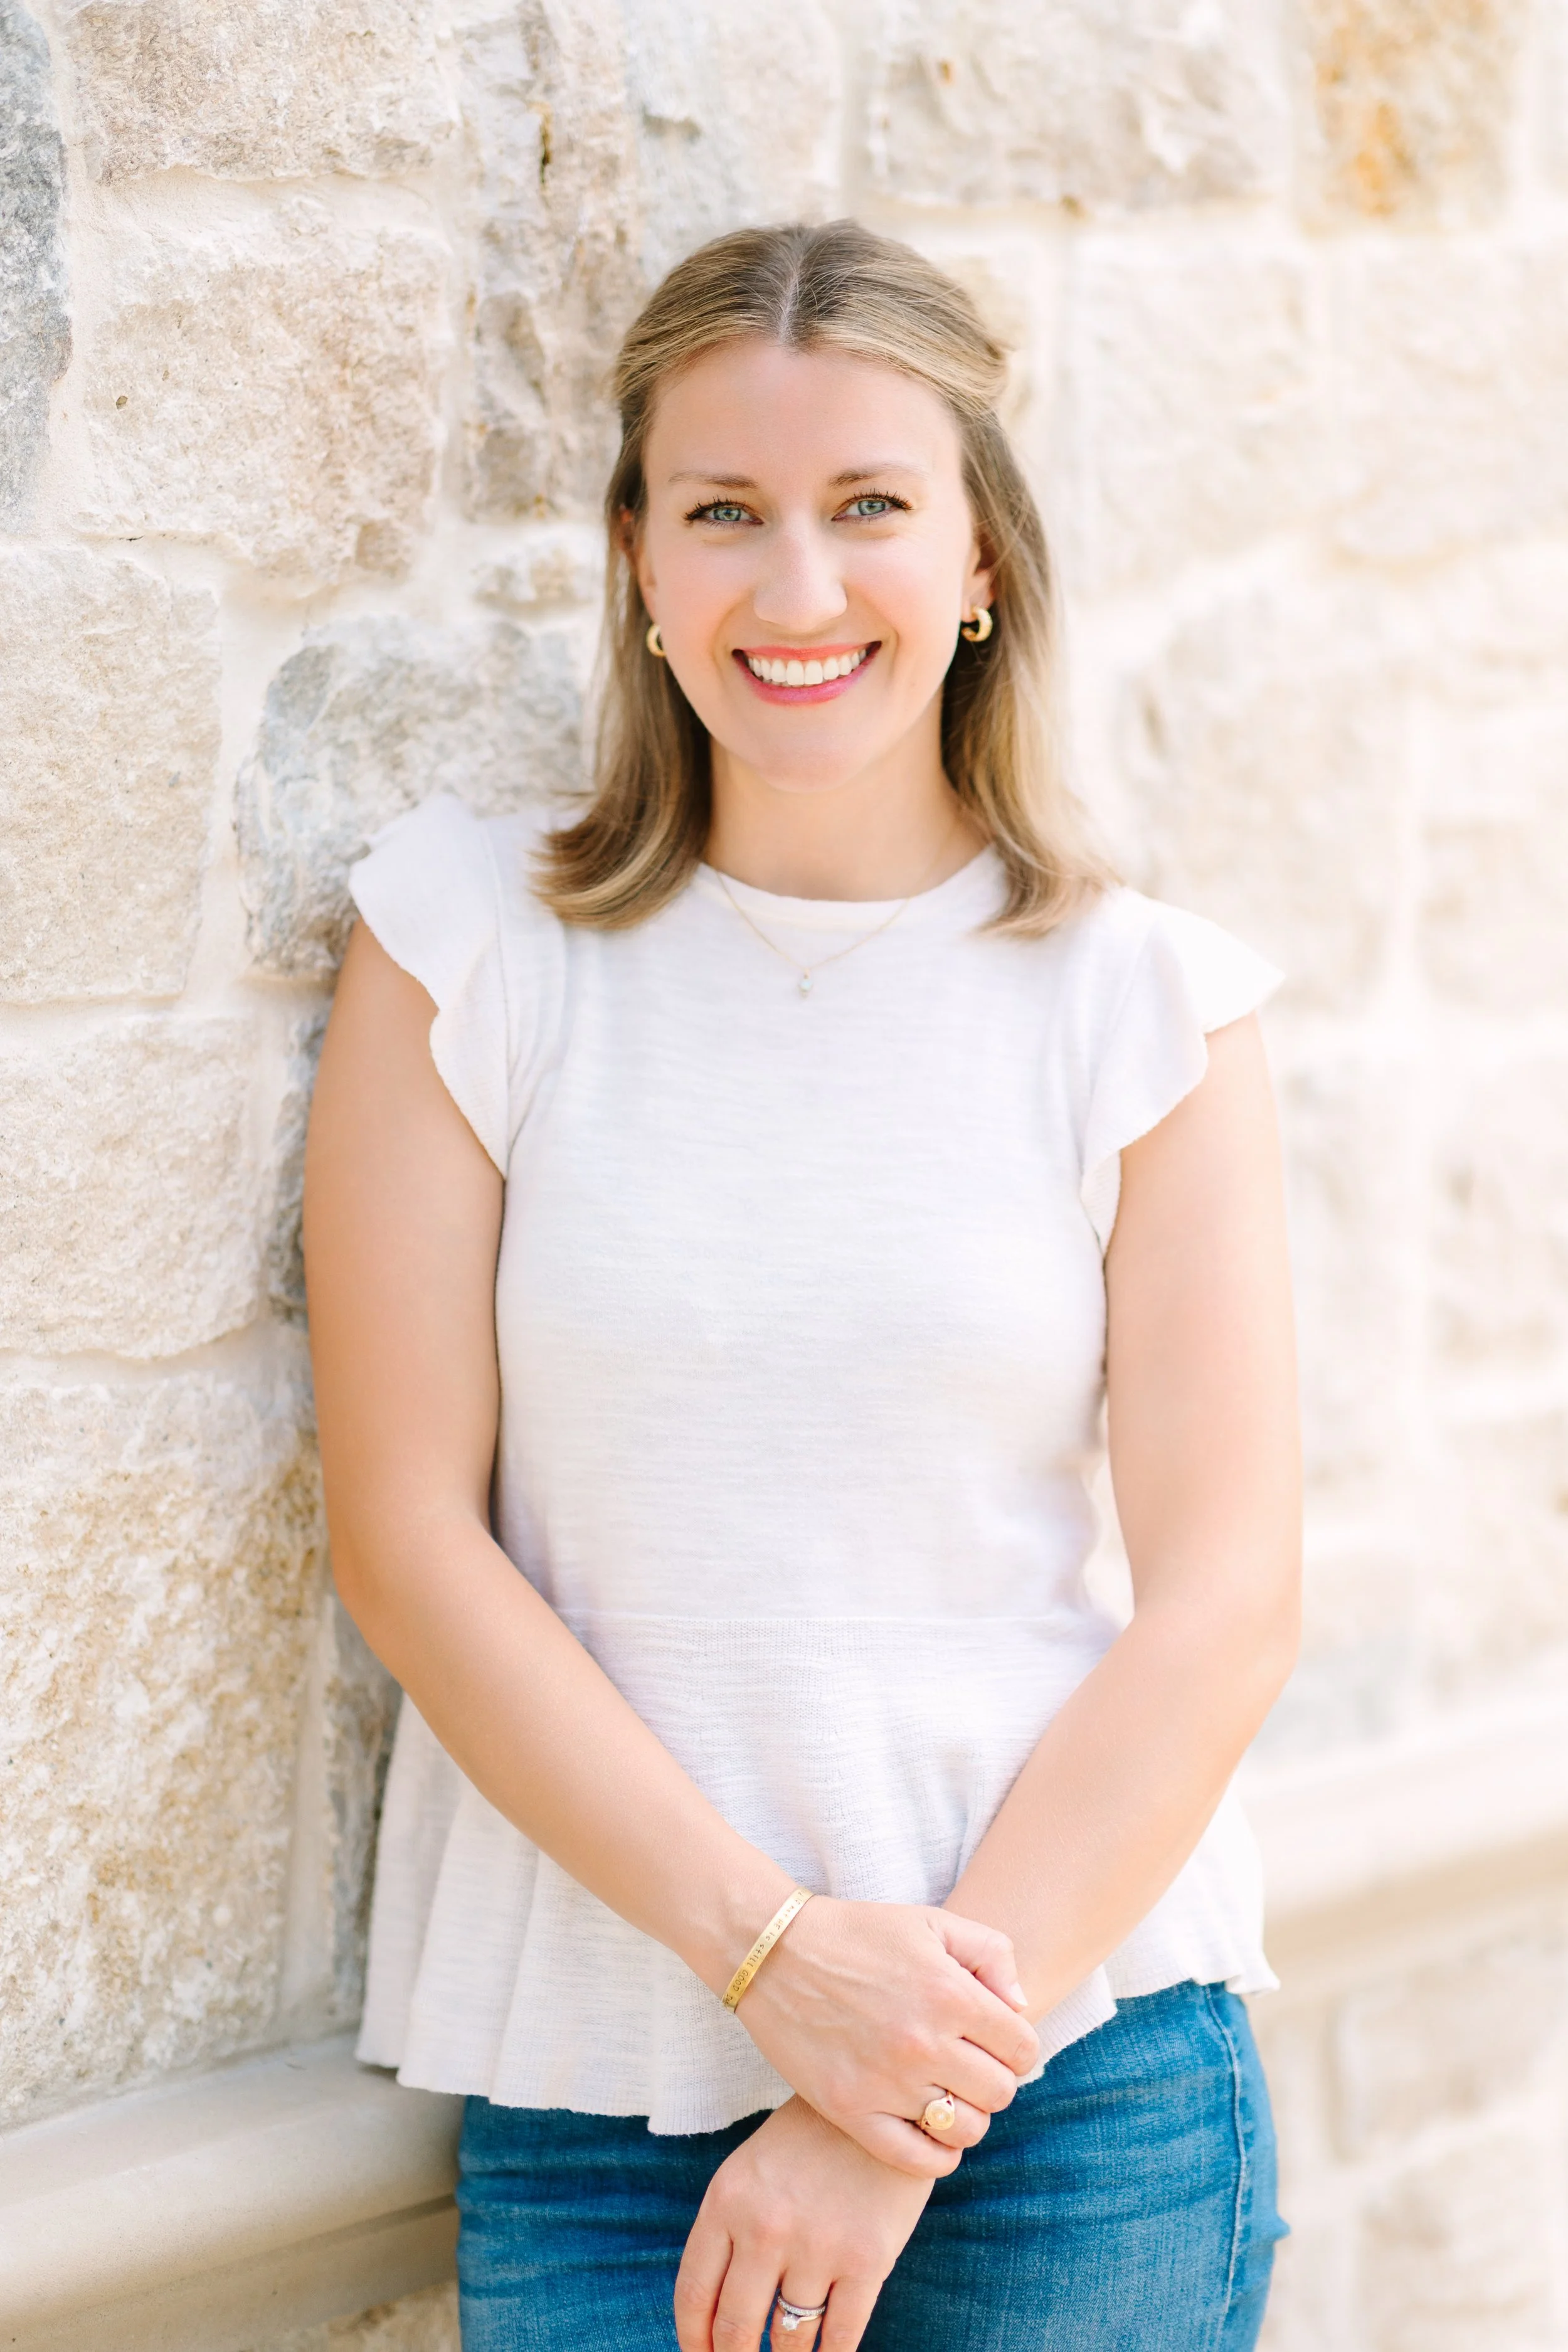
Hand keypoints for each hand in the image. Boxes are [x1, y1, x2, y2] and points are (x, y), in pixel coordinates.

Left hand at [674, 2097, 930, 2351]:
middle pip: (735, 2329)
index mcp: (727, 2201)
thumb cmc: (811, 2140)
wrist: (884, 2099)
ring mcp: (816, 2246)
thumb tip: (712, 2315)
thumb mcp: (751, 2170)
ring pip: (789, 2341)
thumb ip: (728, 2232)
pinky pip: (841, 2339)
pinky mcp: (867, 2260)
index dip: (694, 2341)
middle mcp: (764, 2227)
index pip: (694, 2295)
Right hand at [733, 1897, 1038, 2177]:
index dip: (1016, 2045)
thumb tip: (1020, 2006)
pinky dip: (936, 2154)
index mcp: (950, 1994)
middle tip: (967, 2064)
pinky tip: (928, 2129)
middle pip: (1000, 2093)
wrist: (774, 1953)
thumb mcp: (931, 1921)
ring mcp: (887, 2082)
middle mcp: (924, 2043)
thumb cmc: (858, 1932)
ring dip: (966, 2115)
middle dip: (992, 2079)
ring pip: (966, 2129)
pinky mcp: (851, 2111)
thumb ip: (991, 1953)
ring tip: (946, 2093)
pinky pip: (918, 2160)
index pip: (1023, 2048)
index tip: (994, 2040)